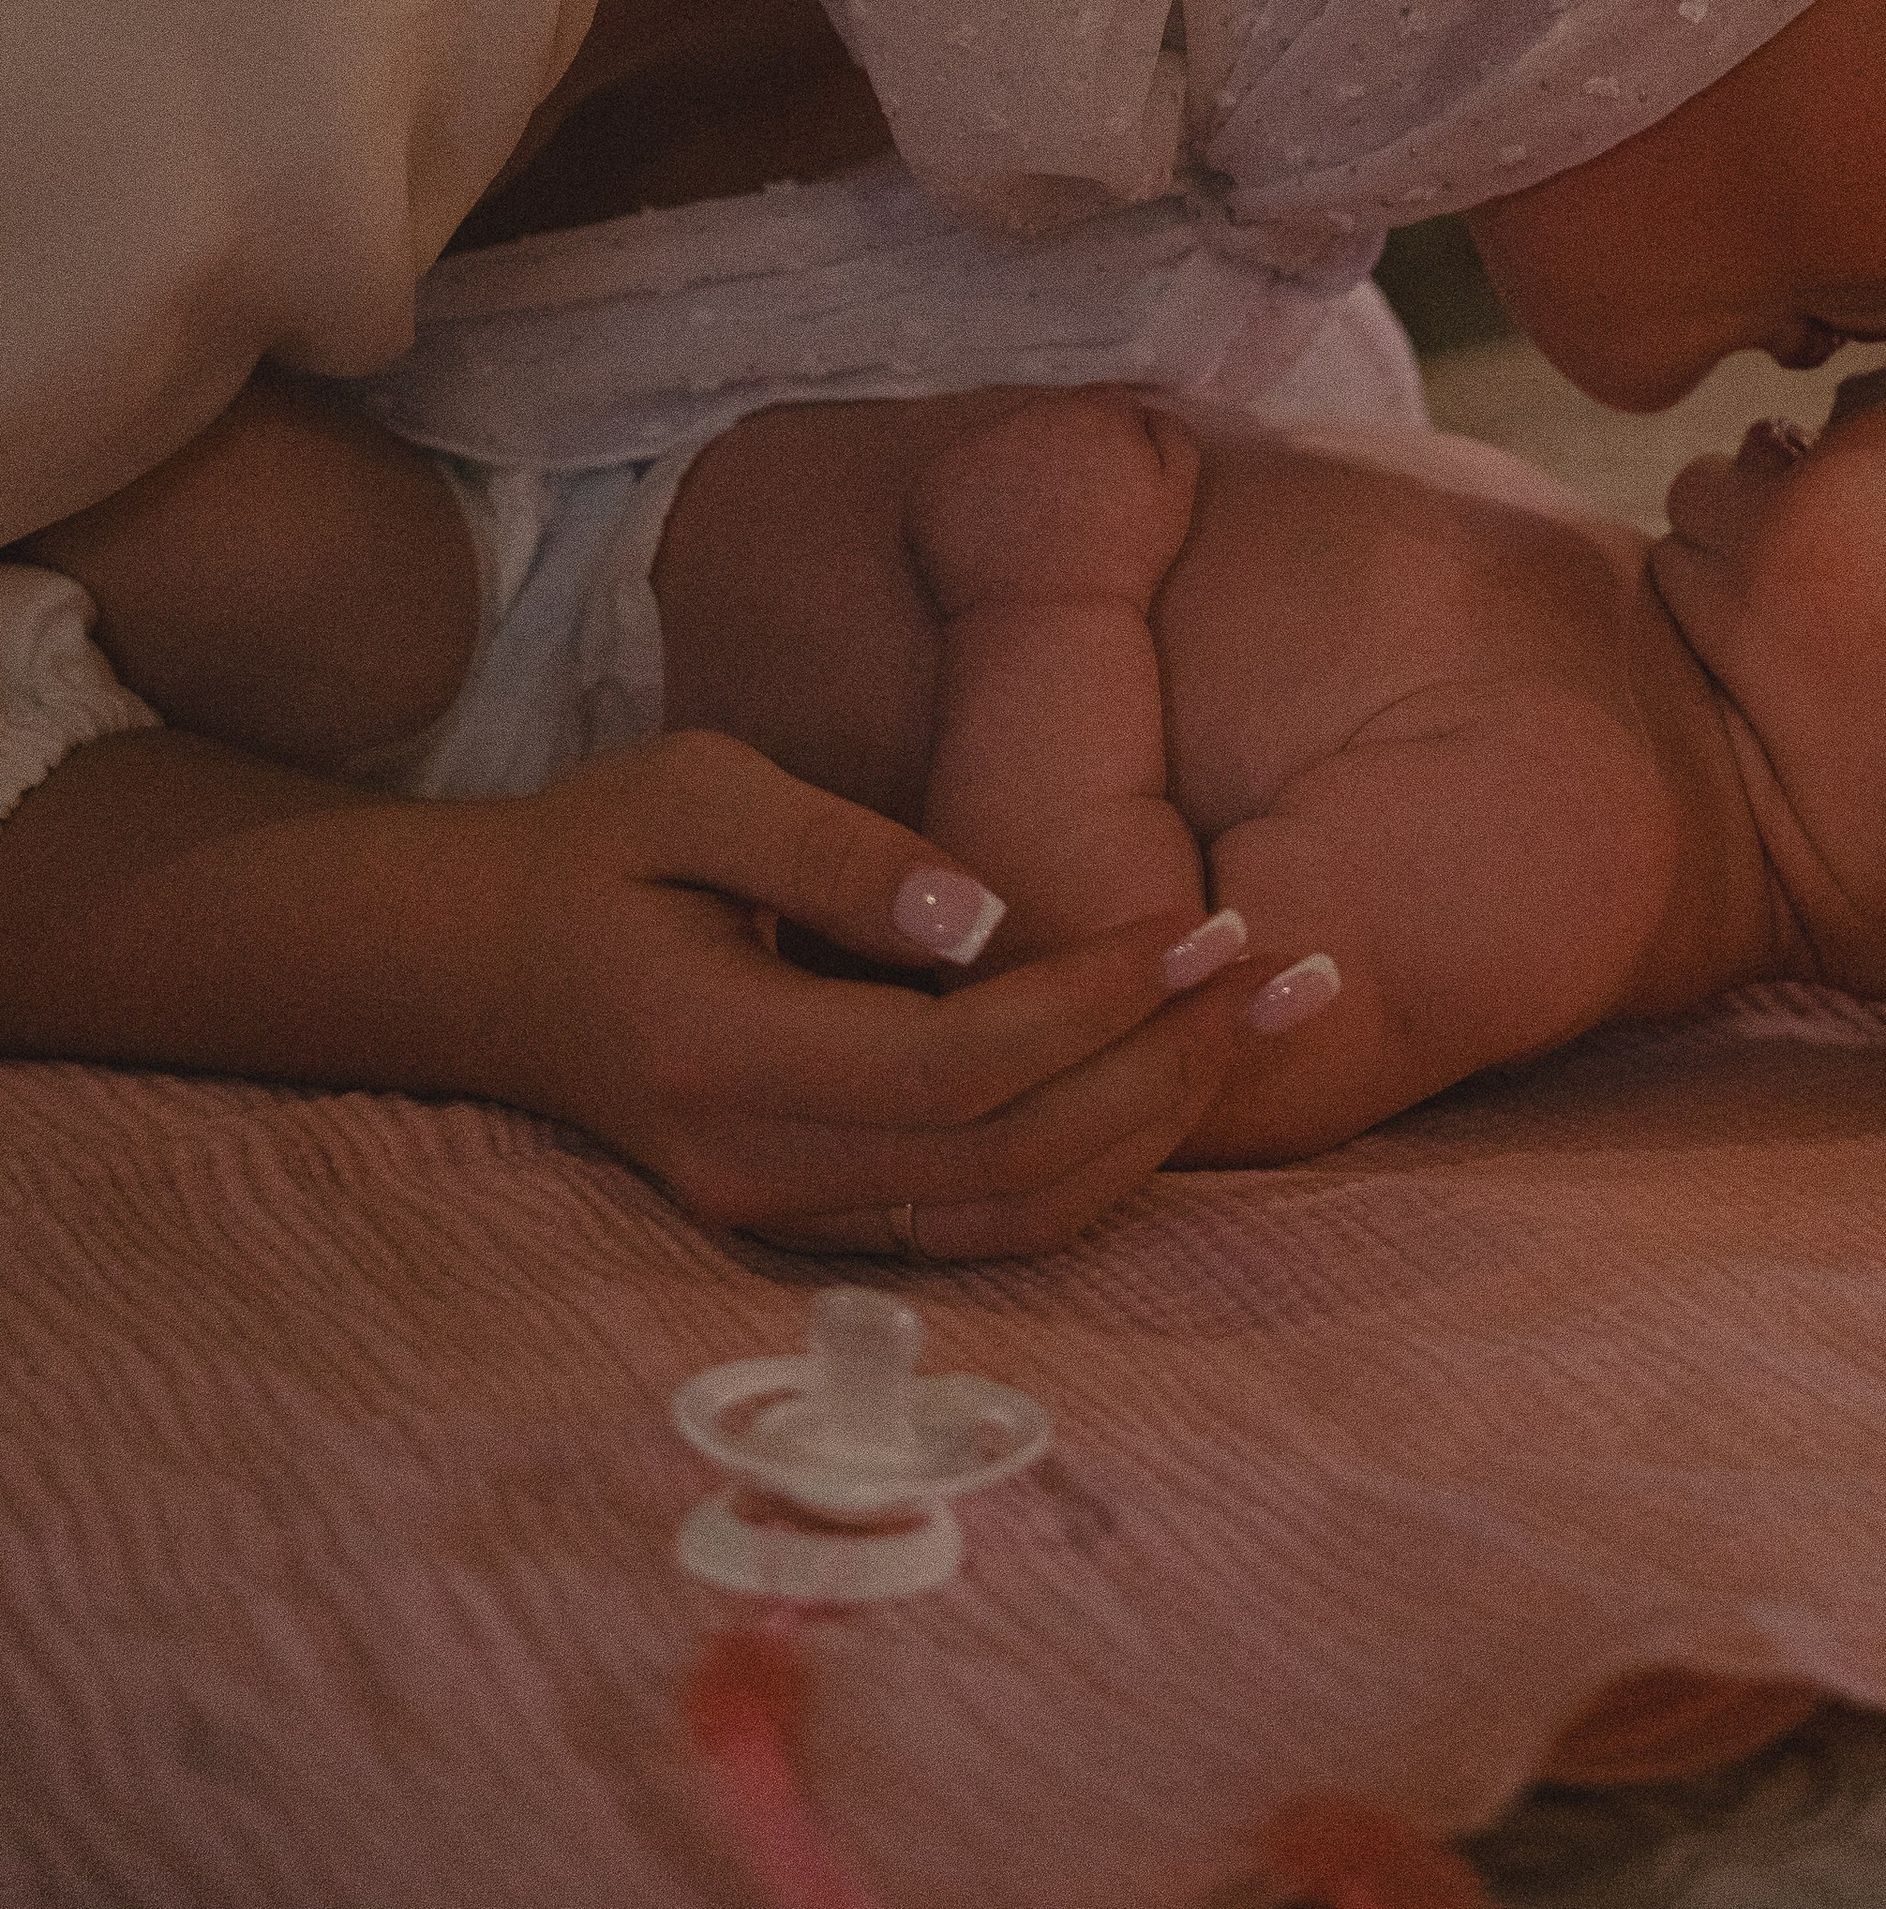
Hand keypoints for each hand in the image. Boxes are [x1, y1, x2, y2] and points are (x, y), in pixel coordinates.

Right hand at [466, 730, 1256, 1253]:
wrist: (481, 969)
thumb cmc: (595, 852)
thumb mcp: (692, 791)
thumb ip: (833, 848)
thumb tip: (984, 913)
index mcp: (722, 1057)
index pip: (955, 1067)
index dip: (1092, 1005)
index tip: (1195, 922)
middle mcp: (756, 1168)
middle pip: (1005, 1159)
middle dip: (1161, 1067)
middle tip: (1276, 967)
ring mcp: (782, 1216)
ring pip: (1010, 1216)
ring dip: (1153, 1130)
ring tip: (1258, 1023)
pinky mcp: (814, 1221)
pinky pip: (984, 1224)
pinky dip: (1096, 1164)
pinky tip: (1171, 1082)